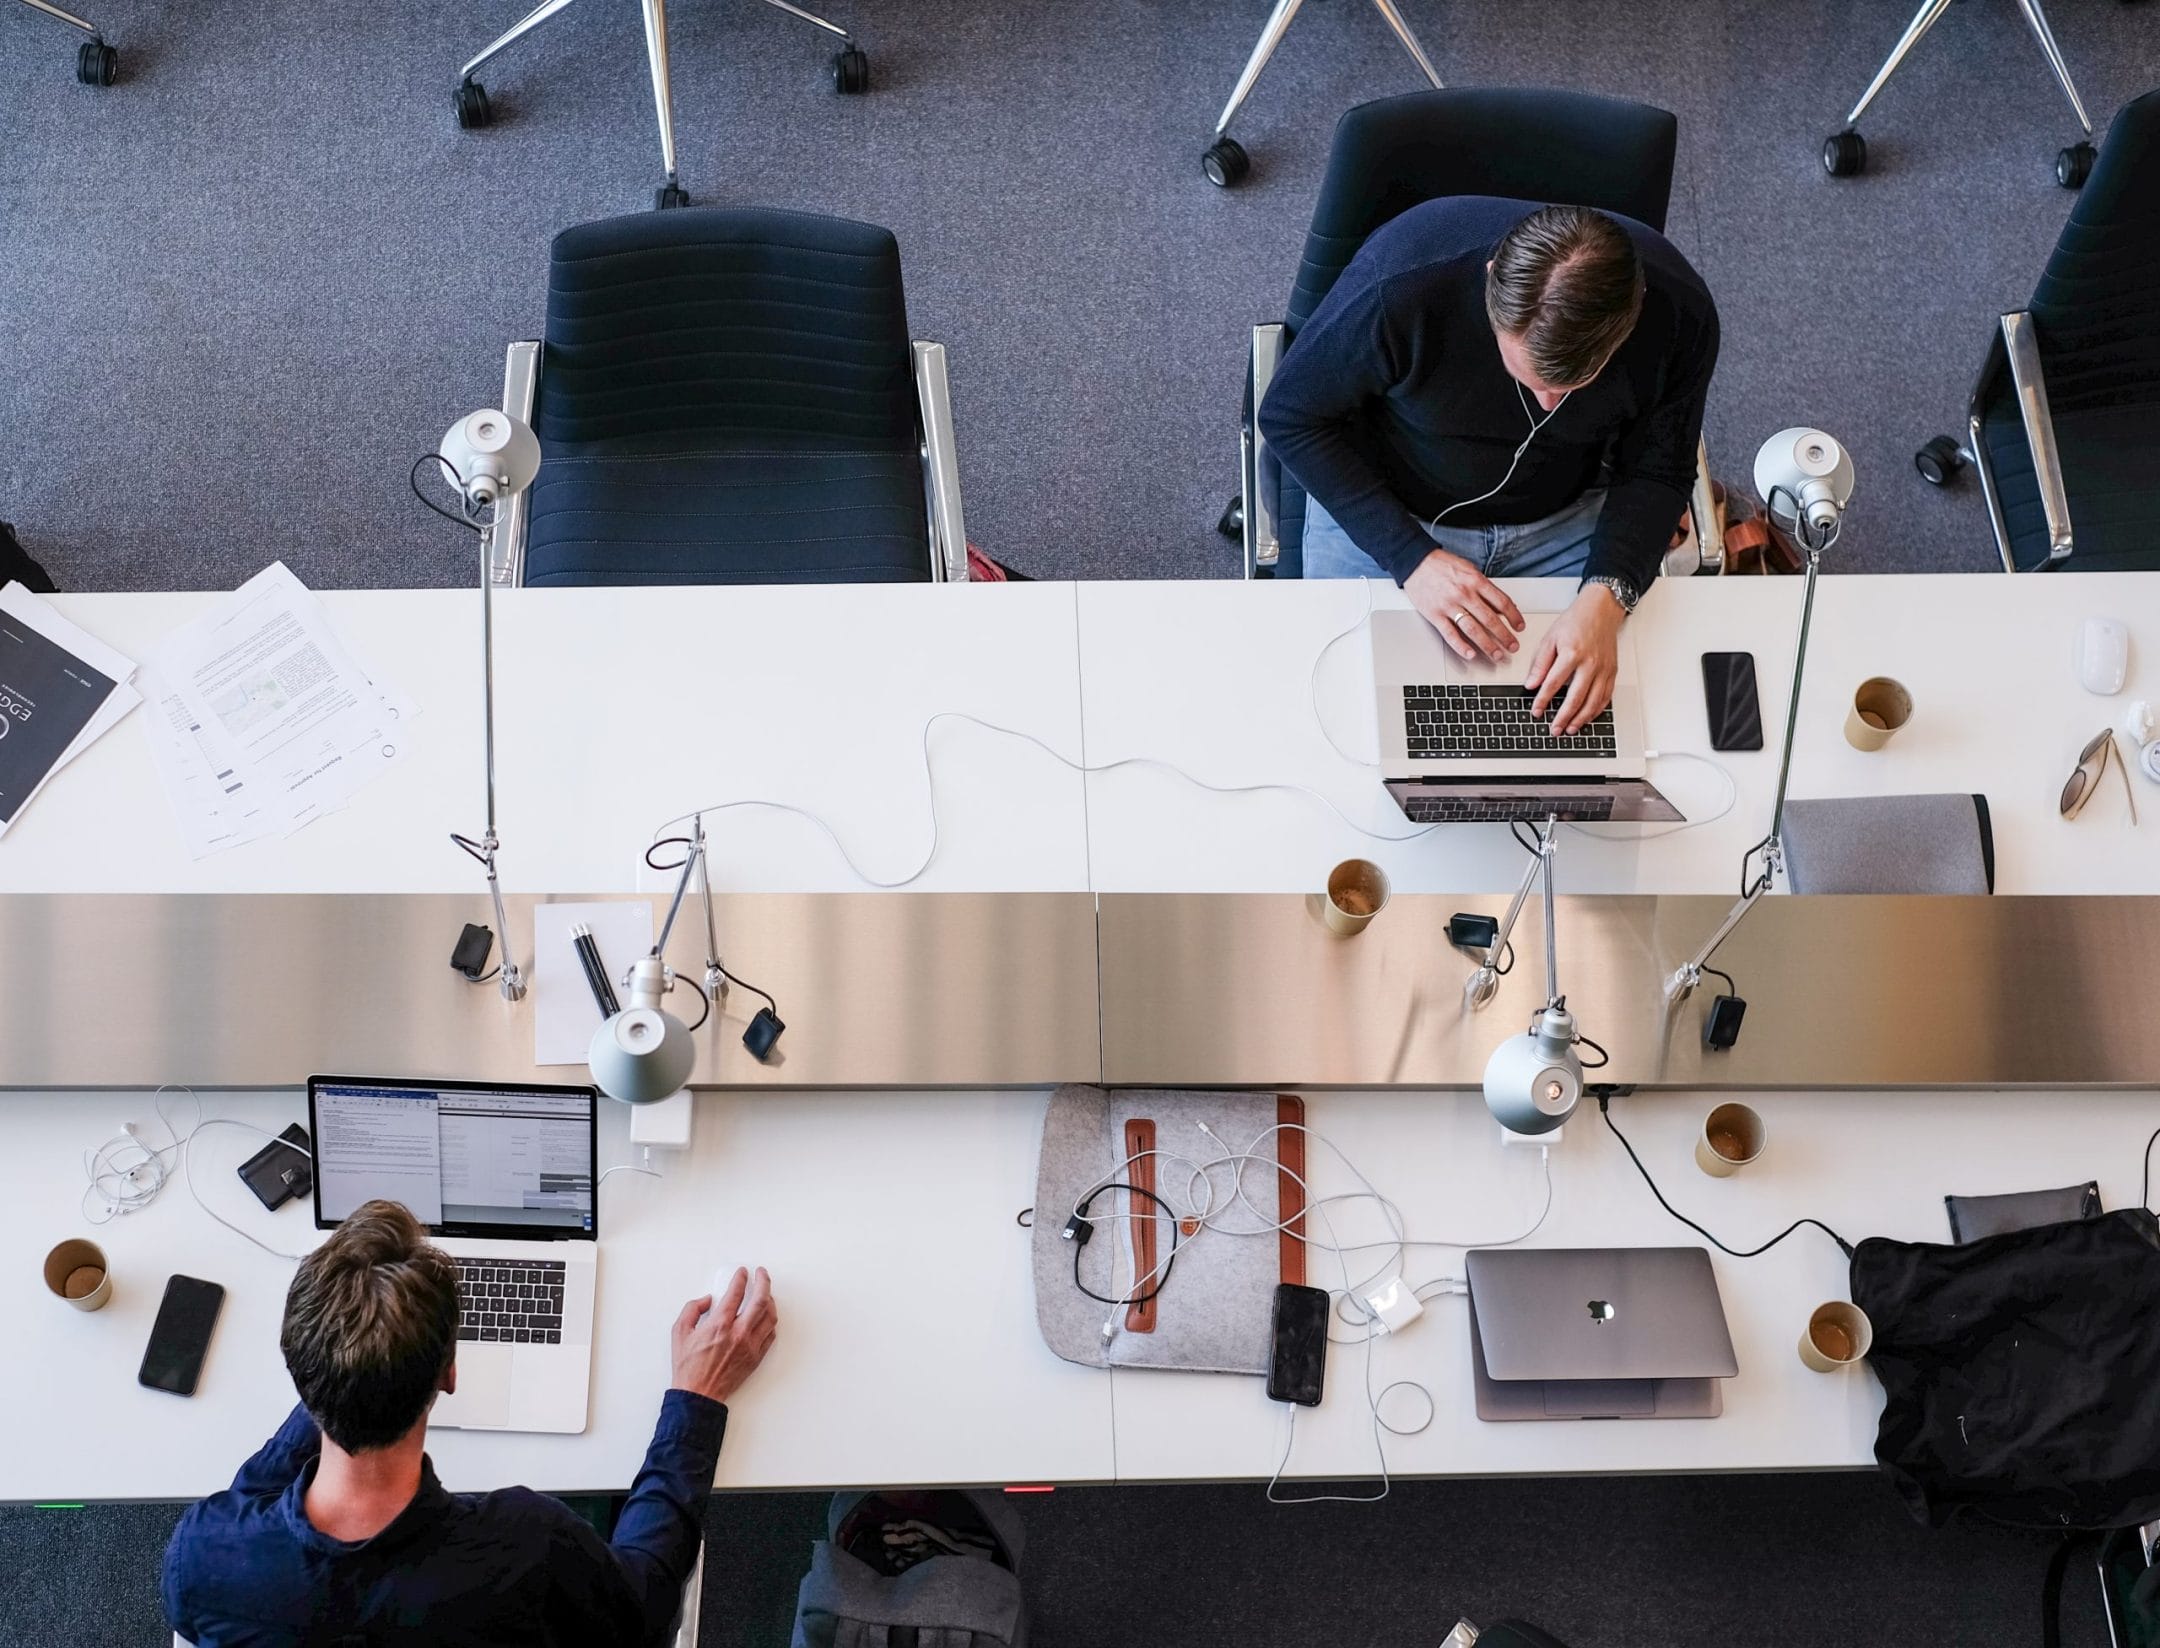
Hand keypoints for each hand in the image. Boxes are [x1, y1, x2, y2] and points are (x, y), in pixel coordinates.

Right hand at [670, 1267, 776, 1405]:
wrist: (699, 1395)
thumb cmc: (688, 1367)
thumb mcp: (679, 1332)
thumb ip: (692, 1309)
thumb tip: (708, 1299)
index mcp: (719, 1325)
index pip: (736, 1292)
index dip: (741, 1278)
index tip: (743, 1272)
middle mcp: (738, 1333)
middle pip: (761, 1300)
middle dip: (764, 1281)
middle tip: (762, 1273)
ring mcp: (750, 1346)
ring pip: (770, 1316)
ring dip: (770, 1300)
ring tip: (766, 1293)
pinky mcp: (756, 1357)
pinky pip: (770, 1334)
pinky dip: (770, 1322)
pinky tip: (766, 1317)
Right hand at [1403, 547, 1523, 663]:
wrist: (1416, 562)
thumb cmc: (1443, 565)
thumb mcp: (1469, 570)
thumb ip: (1484, 587)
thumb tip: (1500, 606)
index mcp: (1476, 581)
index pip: (1502, 602)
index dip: (1514, 616)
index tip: (1519, 627)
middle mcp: (1464, 594)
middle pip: (1490, 619)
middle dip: (1505, 636)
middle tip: (1513, 646)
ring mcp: (1449, 605)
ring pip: (1473, 629)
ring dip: (1487, 645)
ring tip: (1497, 654)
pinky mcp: (1435, 615)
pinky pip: (1450, 634)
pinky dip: (1461, 646)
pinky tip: (1470, 654)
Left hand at [1524, 586, 1624, 734]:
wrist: (1601, 609)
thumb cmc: (1576, 621)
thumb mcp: (1550, 638)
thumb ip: (1540, 663)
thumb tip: (1531, 684)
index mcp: (1572, 653)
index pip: (1554, 684)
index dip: (1543, 701)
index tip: (1536, 712)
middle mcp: (1590, 663)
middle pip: (1576, 697)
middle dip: (1563, 717)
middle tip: (1554, 729)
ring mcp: (1604, 669)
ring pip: (1593, 701)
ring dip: (1581, 719)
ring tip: (1570, 729)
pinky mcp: (1612, 672)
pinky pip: (1606, 697)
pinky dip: (1597, 710)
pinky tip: (1587, 718)